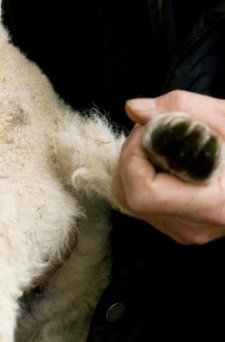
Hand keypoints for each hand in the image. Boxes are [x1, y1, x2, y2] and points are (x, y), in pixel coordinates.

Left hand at [112, 90, 224, 243]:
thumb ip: (181, 108)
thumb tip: (134, 109)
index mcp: (213, 205)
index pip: (143, 192)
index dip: (134, 155)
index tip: (151, 128)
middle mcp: (195, 227)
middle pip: (128, 197)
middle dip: (131, 156)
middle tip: (155, 129)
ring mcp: (188, 233)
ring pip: (131, 202)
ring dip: (136, 165)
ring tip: (163, 142)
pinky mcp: (183, 229)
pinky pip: (145, 206)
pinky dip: (146, 178)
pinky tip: (168, 160)